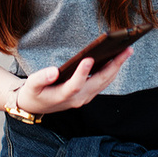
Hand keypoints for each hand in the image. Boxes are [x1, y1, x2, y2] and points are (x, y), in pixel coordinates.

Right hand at [14, 47, 133, 115]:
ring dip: (116, 67)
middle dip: (114, 65)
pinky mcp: (88, 95)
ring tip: (126, 50)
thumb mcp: (31, 85)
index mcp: (62, 96)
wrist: (36, 106)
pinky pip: (103, 82)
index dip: (82, 73)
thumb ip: (41, 78)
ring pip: (104, 82)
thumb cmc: (34, 92)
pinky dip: (112, 70)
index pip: (75, 85)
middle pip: (99, 82)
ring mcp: (85, 98)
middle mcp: (77, 99)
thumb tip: (53, 71)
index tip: (88, 58)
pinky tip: (117, 58)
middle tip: (126, 49)